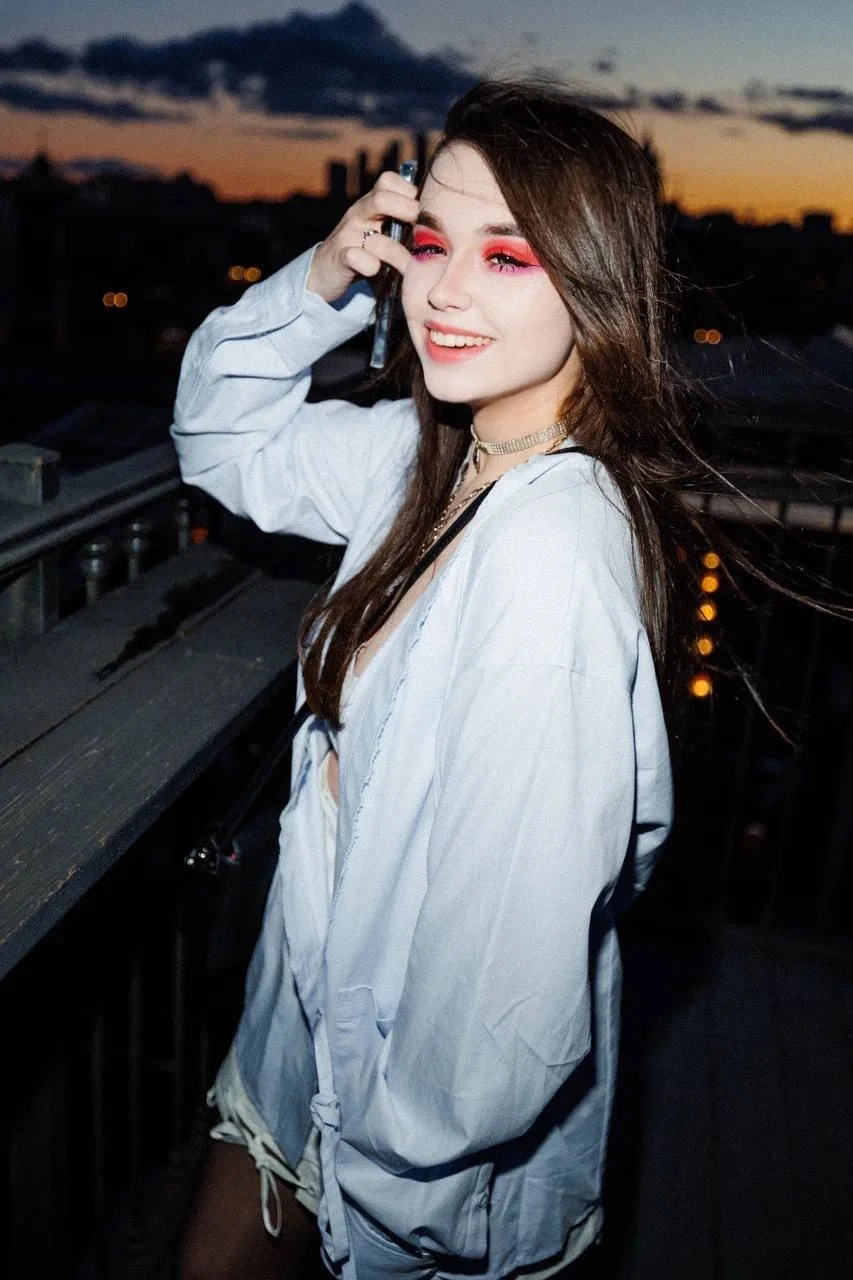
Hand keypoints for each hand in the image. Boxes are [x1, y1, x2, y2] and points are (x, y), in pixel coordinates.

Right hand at [307, 170, 418, 302]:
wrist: (326, 271)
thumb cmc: (364, 250)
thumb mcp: (382, 229)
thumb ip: (403, 221)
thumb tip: (439, 219)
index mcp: (371, 204)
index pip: (389, 181)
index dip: (410, 192)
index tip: (425, 212)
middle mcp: (359, 214)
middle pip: (381, 197)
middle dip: (407, 210)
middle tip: (423, 232)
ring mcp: (347, 235)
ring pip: (369, 230)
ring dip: (395, 248)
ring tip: (410, 263)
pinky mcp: (340, 259)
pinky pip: (354, 256)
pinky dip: (369, 265)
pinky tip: (378, 270)